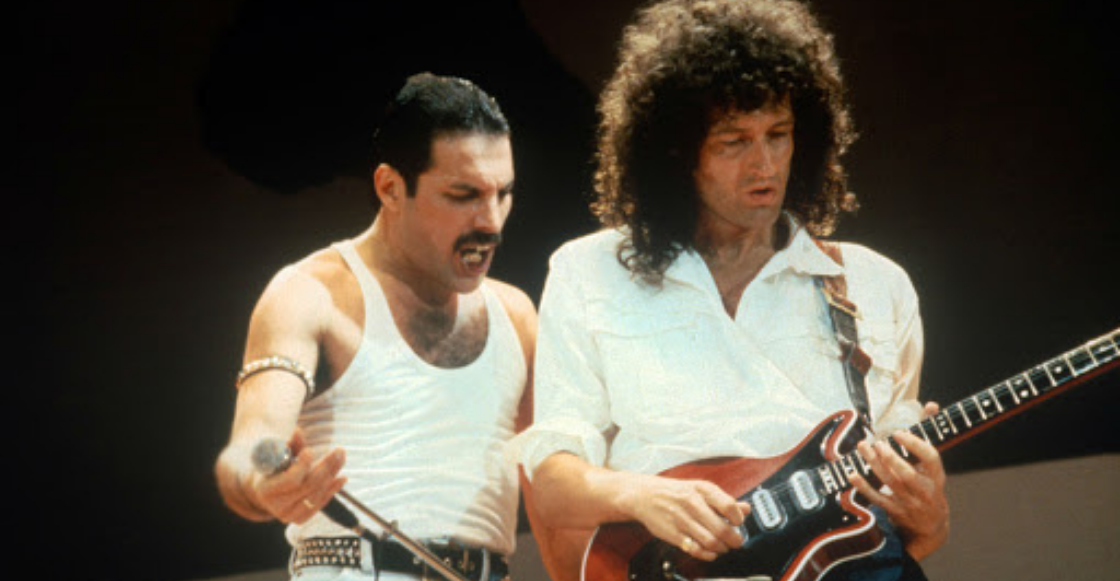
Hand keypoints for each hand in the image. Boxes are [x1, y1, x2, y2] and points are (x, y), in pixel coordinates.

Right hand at [251, 428, 347, 523]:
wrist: (264, 493)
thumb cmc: (271, 470)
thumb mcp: (276, 457)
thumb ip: (289, 446)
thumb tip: (298, 431)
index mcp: (266, 490)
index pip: (290, 480)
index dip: (302, 466)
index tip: (311, 451)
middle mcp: (277, 506)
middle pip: (309, 485)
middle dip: (326, 466)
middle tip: (339, 450)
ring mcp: (290, 515)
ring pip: (317, 494)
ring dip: (333, 474)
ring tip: (341, 457)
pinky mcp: (301, 519)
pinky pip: (321, 503)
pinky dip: (333, 489)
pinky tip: (342, 477)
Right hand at [621, 474, 750, 560]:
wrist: (644, 495)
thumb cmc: (675, 492)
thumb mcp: (700, 489)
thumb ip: (724, 500)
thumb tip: (746, 509)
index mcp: (702, 490)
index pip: (729, 506)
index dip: (738, 519)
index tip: (738, 523)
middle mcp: (692, 503)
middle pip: (722, 528)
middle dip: (734, 540)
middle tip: (735, 541)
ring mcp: (682, 520)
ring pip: (710, 542)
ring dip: (721, 548)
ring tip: (723, 547)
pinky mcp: (673, 534)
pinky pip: (695, 550)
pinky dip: (707, 555)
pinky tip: (710, 552)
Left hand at [850, 402, 948, 559]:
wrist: (932, 525)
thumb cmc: (929, 484)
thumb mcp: (933, 464)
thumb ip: (929, 433)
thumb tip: (931, 404)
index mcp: (936, 475)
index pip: (931, 458)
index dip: (915, 445)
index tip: (898, 433)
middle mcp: (925, 490)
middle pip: (908, 475)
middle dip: (891, 458)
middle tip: (878, 442)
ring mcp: (910, 503)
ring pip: (891, 484)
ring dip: (874, 465)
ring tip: (863, 447)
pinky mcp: (895, 512)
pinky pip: (877, 499)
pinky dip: (863, 487)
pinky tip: (852, 474)